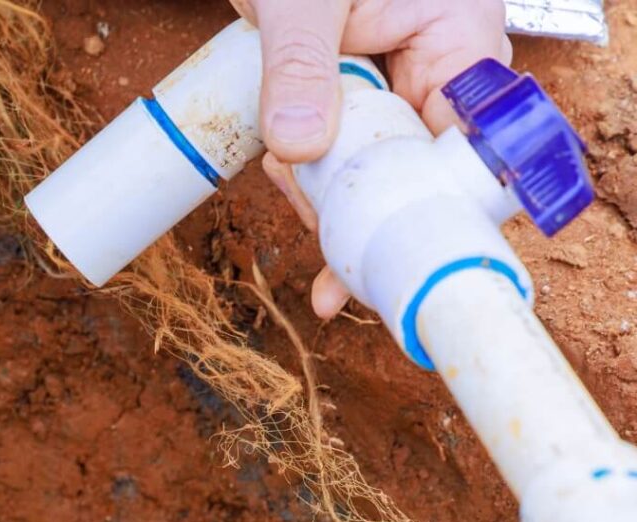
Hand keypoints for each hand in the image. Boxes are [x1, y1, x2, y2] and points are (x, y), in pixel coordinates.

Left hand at [231, 0, 511, 316]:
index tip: (393, 251)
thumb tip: (298, 146)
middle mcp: (441, 65)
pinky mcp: (359, 92)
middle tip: (321, 255)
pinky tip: (283, 177)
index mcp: (458, 37)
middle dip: (363, 208)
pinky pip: (346, 147)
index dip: (434, 205)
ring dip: (327, 192)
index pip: (470, 143)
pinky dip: (313, 170)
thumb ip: (299, 63)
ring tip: (280, 181)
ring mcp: (400, 82)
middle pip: (418, 168)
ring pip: (377, 166)